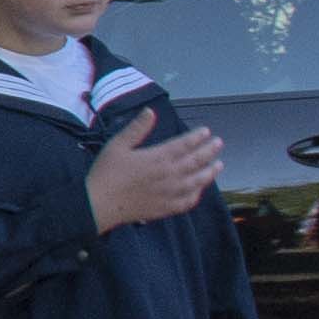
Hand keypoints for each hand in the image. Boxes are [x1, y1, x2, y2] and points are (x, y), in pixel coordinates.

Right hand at [86, 117, 223, 229]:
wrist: (99, 204)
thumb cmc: (106, 173)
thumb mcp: (117, 145)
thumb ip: (136, 128)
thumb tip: (150, 111)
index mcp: (158, 158)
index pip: (184, 145)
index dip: (197, 137)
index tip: (206, 131)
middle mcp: (169, 175)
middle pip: (196, 161)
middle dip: (209, 151)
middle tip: (219, 143)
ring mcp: (170, 193)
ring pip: (197, 182)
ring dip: (210, 172)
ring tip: (219, 165)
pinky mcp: (166, 208)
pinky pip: (188, 201)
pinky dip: (197, 194)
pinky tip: (199, 189)